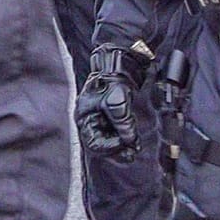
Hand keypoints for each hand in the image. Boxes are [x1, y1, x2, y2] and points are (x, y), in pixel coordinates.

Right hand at [75, 44, 148, 160]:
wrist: (119, 65)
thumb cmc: (112, 79)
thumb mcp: (118, 100)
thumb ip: (123, 122)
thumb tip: (129, 140)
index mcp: (84, 116)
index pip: (93, 143)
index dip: (109, 147)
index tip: (124, 144)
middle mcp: (90, 120)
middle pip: (101, 144)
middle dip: (117, 150)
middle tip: (131, 154)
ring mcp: (99, 118)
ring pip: (109, 139)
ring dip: (122, 145)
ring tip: (134, 149)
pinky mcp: (110, 116)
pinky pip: (116, 132)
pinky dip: (125, 137)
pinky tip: (134, 141)